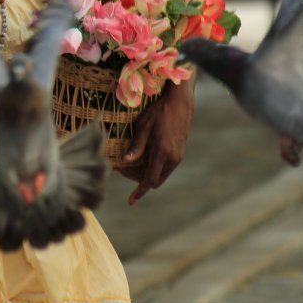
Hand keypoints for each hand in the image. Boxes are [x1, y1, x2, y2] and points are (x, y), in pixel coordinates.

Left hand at [114, 79, 194, 205]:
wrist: (181, 102)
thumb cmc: (160, 110)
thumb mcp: (144, 126)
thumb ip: (136, 145)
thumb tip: (125, 161)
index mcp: (163, 153)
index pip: (149, 179)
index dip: (139, 191)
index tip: (131, 201)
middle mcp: (173, 158)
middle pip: (154, 179)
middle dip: (137, 179)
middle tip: (122, 168)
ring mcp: (178, 156)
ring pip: (160, 174)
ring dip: (145, 173)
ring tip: (129, 162)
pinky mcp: (179, 152)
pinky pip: (164, 167)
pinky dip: (152, 167)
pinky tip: (141, 157)